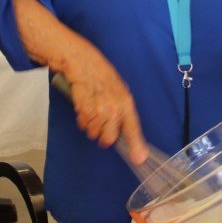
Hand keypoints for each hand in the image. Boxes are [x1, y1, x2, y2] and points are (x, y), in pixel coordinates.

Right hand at [57, 49, 147, 165]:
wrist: (84, 64)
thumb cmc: (102, 76)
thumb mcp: (120, 91)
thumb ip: (124, 113)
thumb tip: (126, 133)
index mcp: (126, 102)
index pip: (133, 128)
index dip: (136, 145)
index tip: (139, 158)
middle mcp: (113, 108)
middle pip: (109, 138)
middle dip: (104, 136)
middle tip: (102, 126)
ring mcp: (98, 110)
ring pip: (94, 133)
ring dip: (91, 126)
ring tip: (92, 110)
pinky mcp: (84, 109)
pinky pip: (83, 125)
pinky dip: (83, 120)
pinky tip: (85, 107)